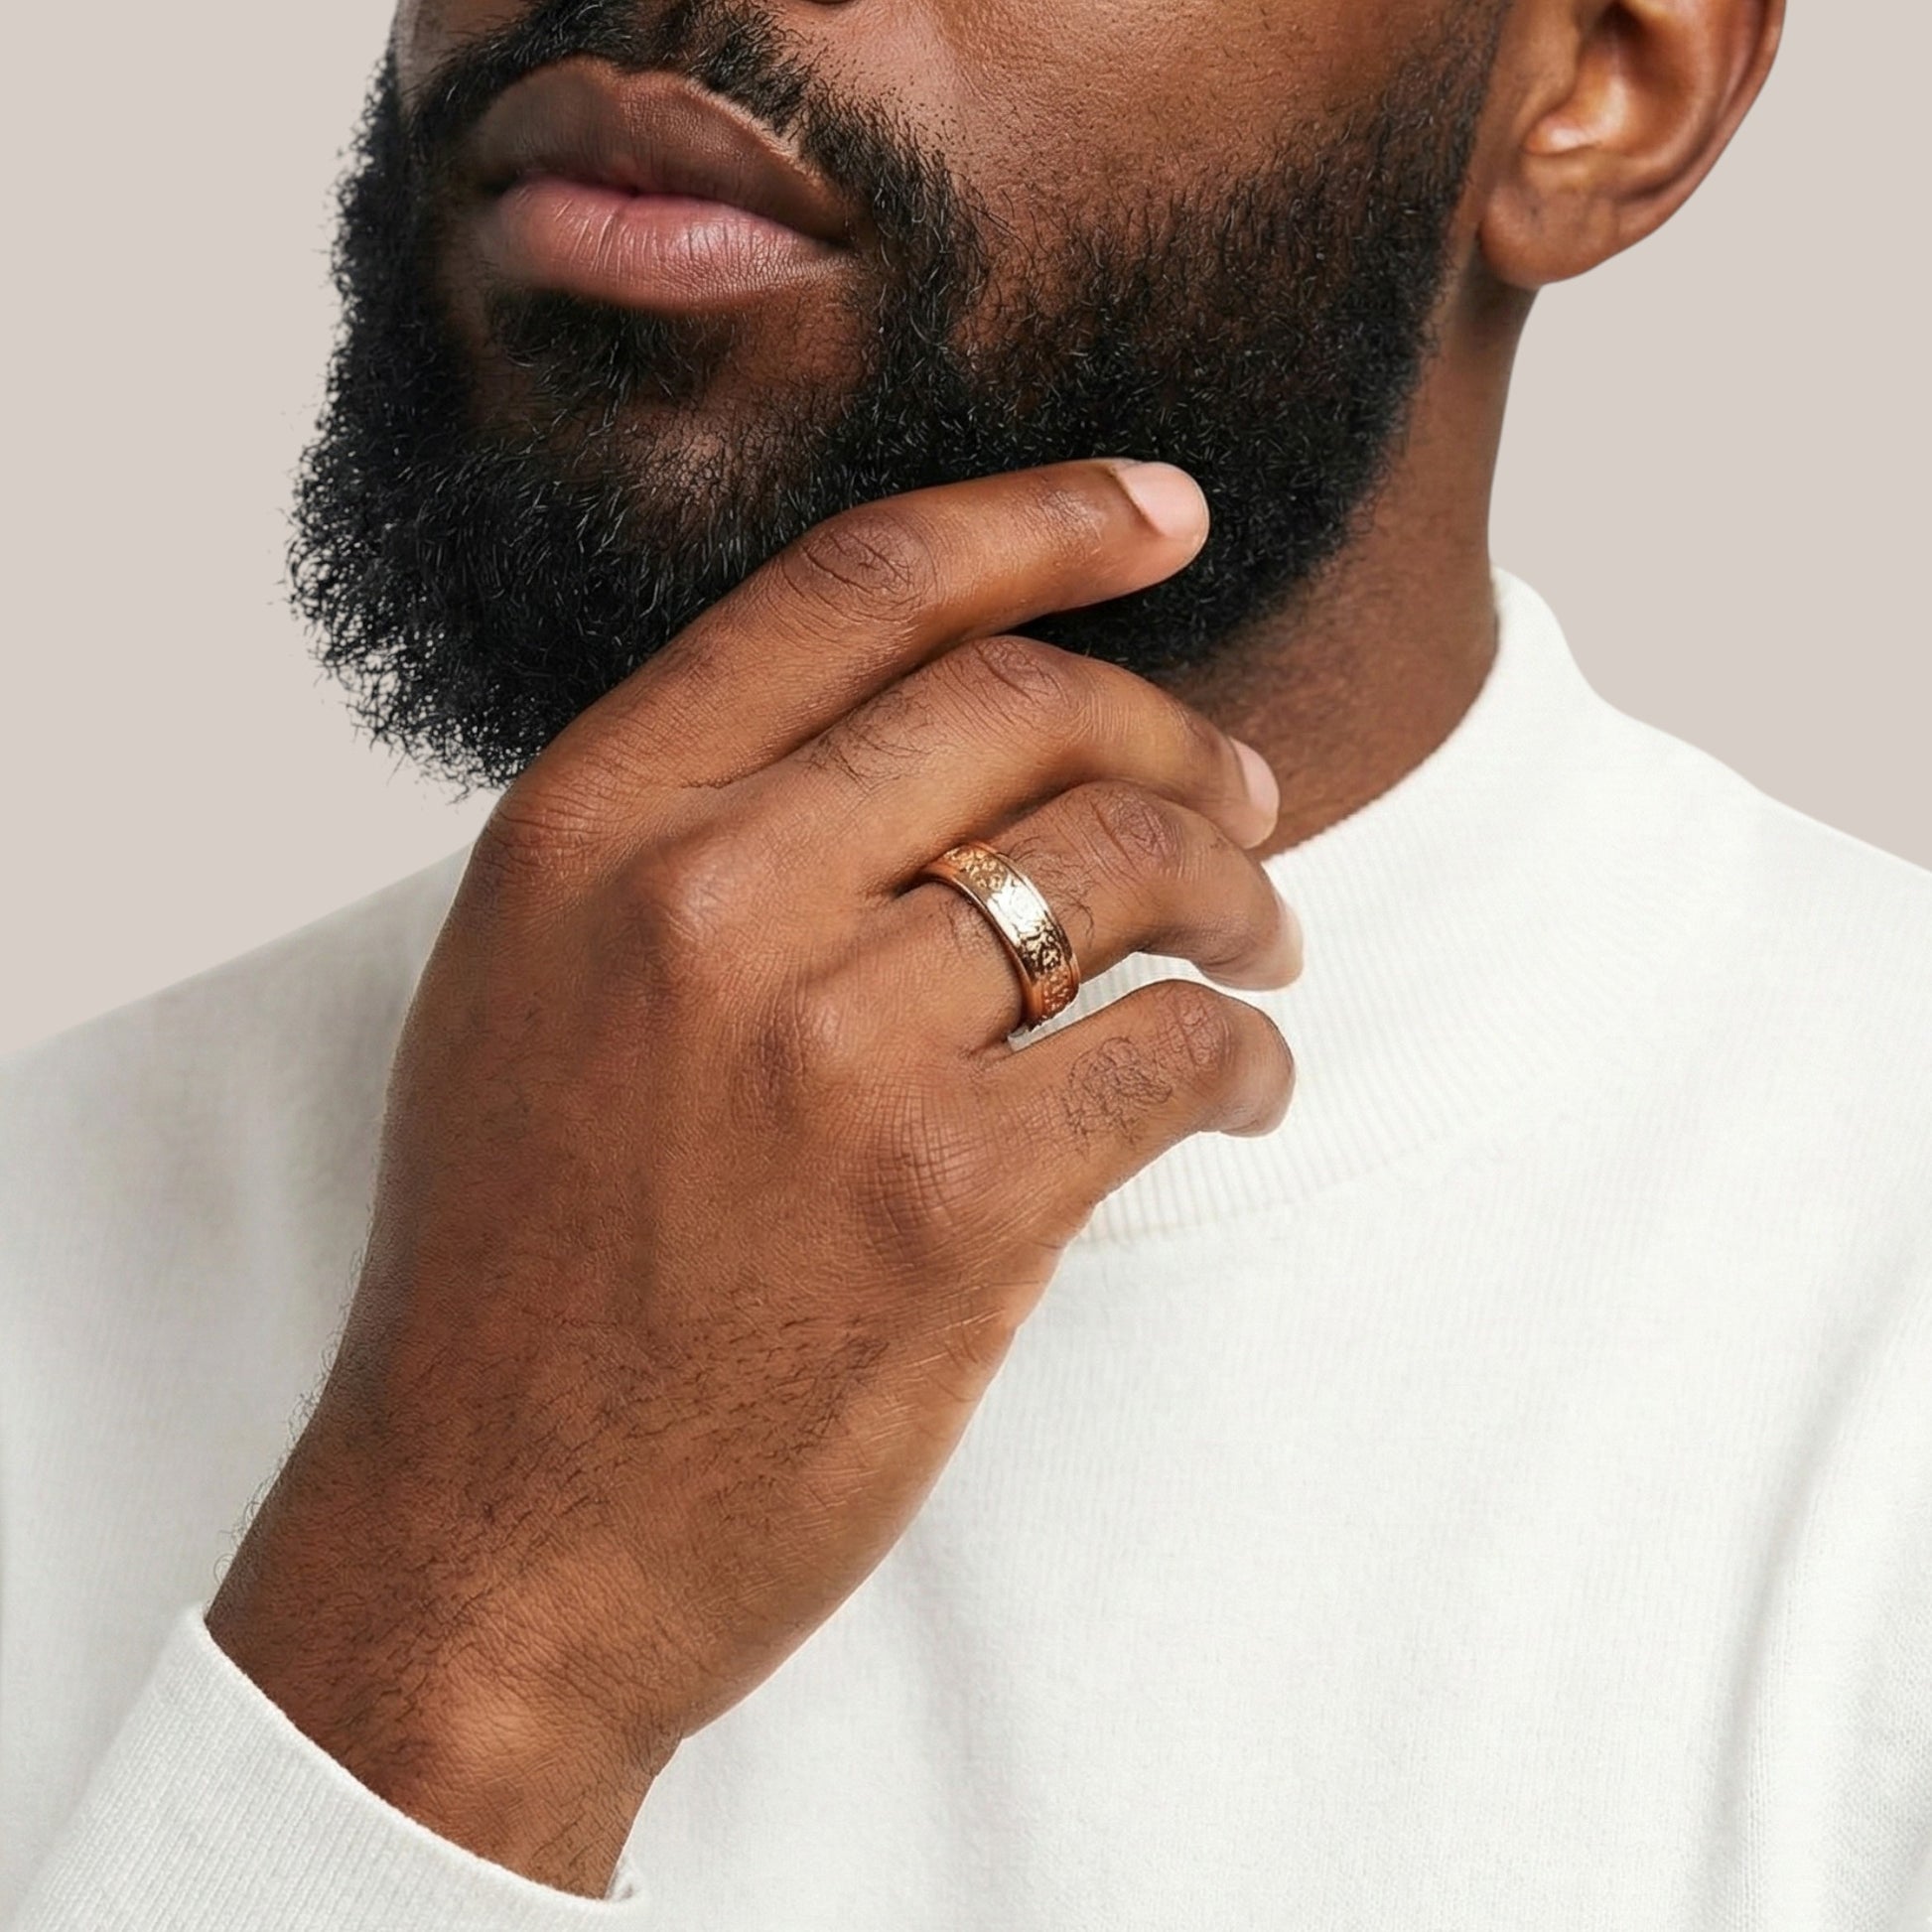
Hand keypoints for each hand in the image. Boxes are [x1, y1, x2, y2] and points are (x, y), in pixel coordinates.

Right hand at [206, 459, 1300, 1894]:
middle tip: (1248, 797)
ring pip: (1125, 864)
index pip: (861, 587)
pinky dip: (1247, 1050)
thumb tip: (915, 736)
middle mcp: (706, 900)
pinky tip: (1244, 1080)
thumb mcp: (530, 989)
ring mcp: (832, 1052)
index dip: (1043, 522)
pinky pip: (1175, 1049)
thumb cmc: (516, 1269)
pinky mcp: (953, 1207)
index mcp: (591, 823)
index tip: (1163, 509)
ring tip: (1261, 948)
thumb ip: (689, 833)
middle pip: (1029, 706)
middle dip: (1179, 737)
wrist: (495, 1540)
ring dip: (1239, 890)